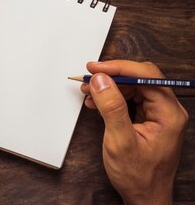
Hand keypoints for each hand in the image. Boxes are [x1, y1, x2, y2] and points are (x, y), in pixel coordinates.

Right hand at [81, 60, 188, 204]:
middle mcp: (168, 111)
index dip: (119, 68)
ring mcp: (159, 115)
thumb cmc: (138, 176)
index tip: (96, 69)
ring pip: (134, 87)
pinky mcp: (150, 119)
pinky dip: (113, 97)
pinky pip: (131, 99)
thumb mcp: (120, 141)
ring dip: (110, 87)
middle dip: (112, 76)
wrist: (144, 197)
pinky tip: (97, 102)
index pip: (146, 76)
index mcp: (169, 114)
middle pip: (141, 78)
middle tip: (89, 77)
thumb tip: (102, 81)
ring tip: (89, 91)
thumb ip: (112, 107)